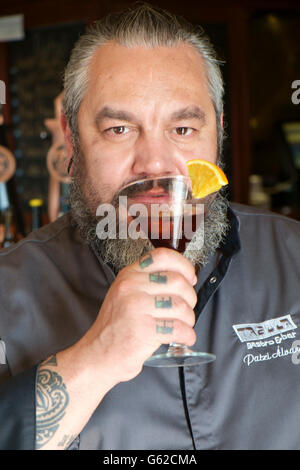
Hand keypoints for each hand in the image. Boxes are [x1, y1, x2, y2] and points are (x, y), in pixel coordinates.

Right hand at [82, 247, 197, 383]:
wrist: (99, 354)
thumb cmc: (116, 327)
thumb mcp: (125, 294)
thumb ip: (149, 282)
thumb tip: (185, 278)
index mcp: (129, 275)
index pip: (162, 256)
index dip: (183, 265)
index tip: (190, 277)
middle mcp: (131, 287)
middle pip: (178, 282)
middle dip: (190, 298)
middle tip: (184, 309)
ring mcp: (136, 308)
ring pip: (181, 306)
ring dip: (188, 319)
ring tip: (182, 325)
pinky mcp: (143, 330)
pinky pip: (178, 328)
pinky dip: (187, 335)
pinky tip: (182, 338)